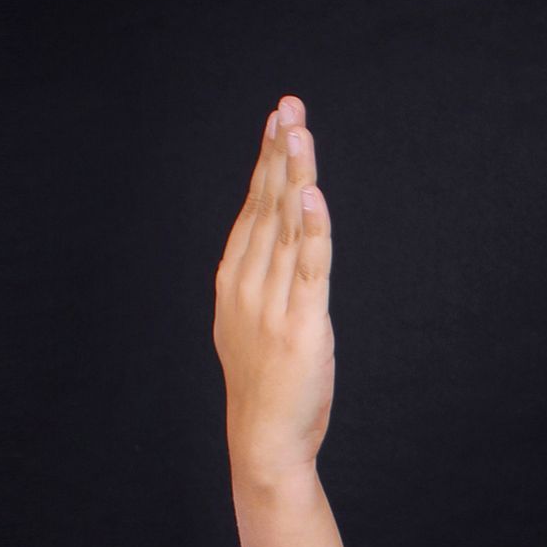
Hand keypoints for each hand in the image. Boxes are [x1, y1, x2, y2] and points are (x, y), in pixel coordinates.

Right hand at [213, 96, 334, 486]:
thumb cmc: (265, 388)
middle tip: (289, 105)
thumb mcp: (253, 324)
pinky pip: (309, 269)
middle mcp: (249, 285)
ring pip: (288, 228)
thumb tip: (279, 245)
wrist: (264, 441)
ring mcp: (272, 304)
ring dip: (295, 176)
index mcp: (234, 280)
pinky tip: (313, 194)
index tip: (278, 119)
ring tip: (299, 131)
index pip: (253, 207)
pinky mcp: (302, 327)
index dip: (267, 161)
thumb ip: (264, 283)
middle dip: (279, 153)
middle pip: (267, 206)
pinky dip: (312, 229)